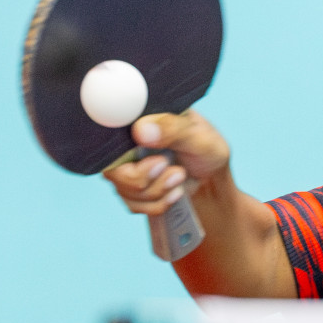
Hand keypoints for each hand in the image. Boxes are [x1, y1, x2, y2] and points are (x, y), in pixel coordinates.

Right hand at [103, 110, 229, 218]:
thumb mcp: (200, 137)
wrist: (211, 183)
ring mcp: (125, 166)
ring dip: (156, 191)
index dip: (123, 148)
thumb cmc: (208, 153)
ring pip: (123, 189)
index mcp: (142, 118)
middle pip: (111, 166)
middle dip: (143, 178)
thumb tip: (141, 130)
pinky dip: (157, 204)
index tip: (157, 159)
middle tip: (173, 169)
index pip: (113, 127)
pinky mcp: (129, 189)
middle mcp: (127, 142)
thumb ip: (173, 130)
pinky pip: (132, 204)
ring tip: (180, 177)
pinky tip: (175, 193)